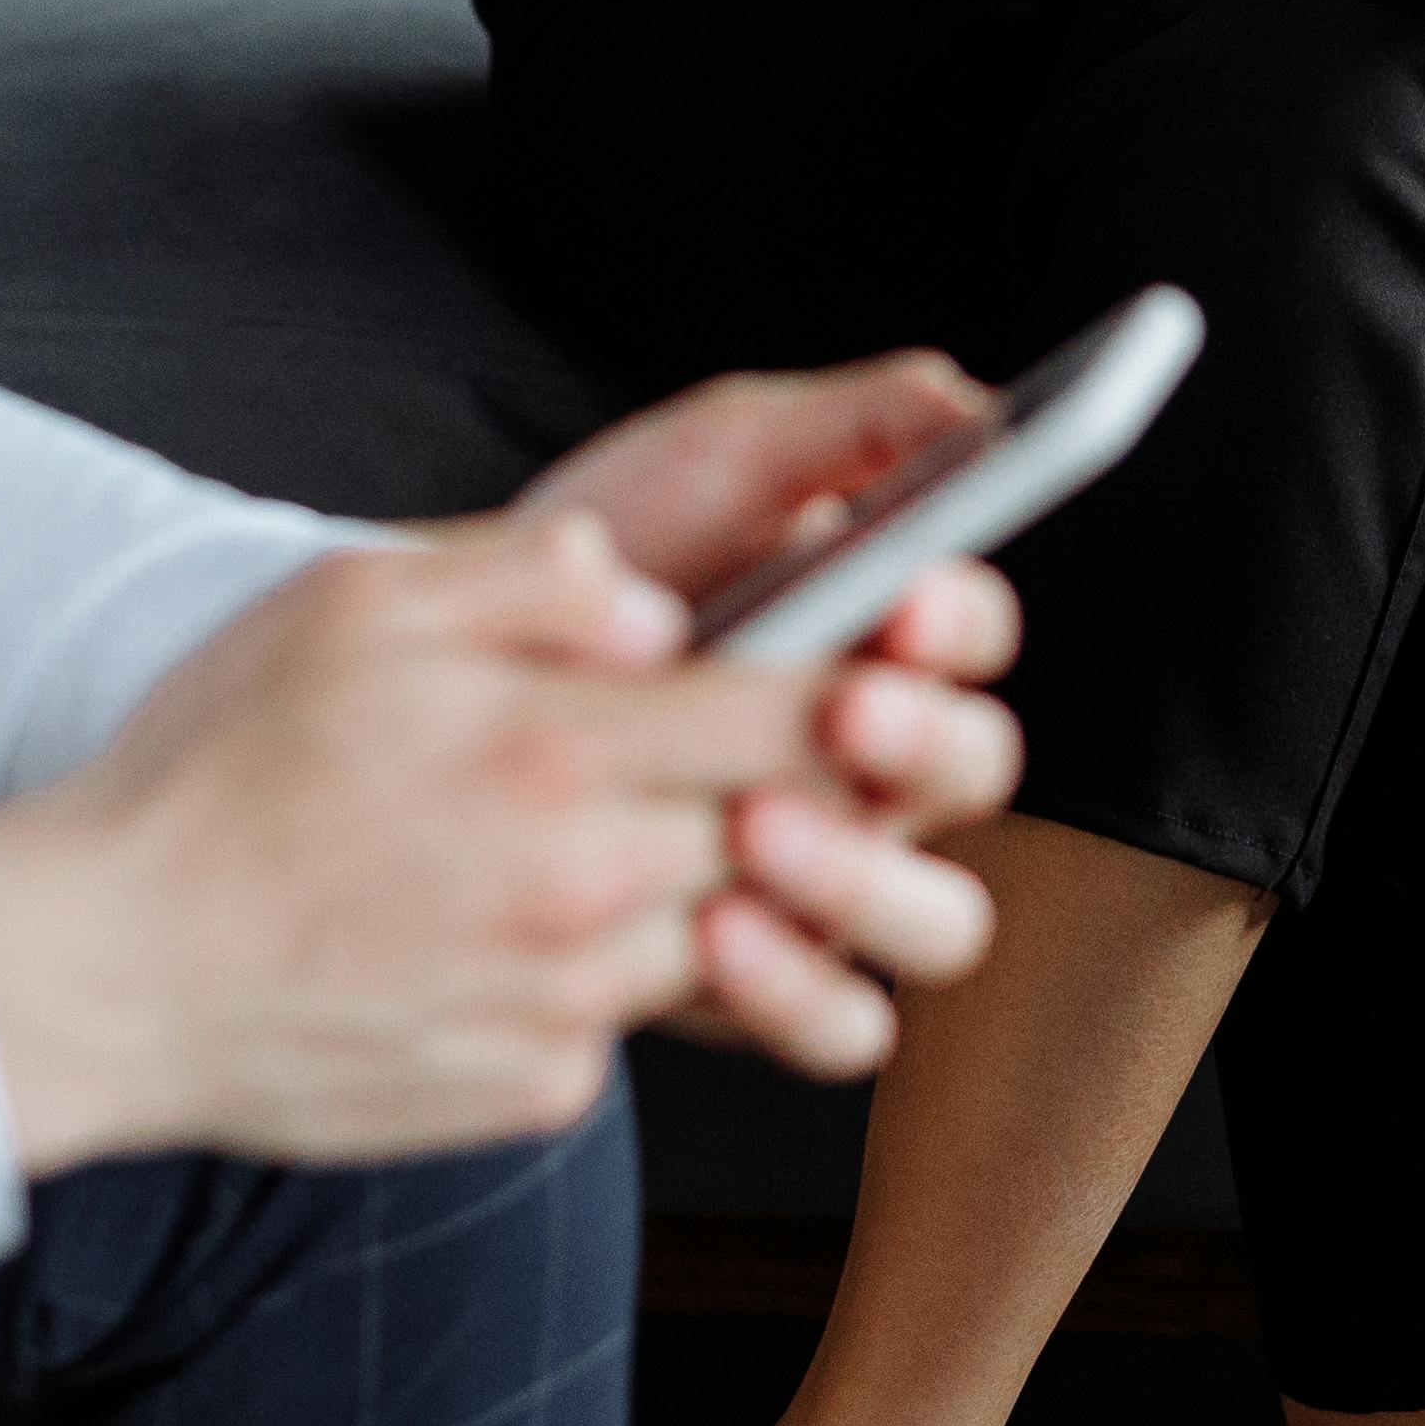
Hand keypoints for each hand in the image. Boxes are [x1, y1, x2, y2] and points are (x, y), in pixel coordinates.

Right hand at [0, 514, 1013, 1169]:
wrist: (100, 974)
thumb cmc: (211, 775)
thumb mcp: (354, 604)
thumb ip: (530, 576)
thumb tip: (661, 598)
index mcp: (558, 751)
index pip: (806, 717)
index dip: (865, 692)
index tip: (868, 672)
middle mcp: (587, 889)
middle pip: (799, 837)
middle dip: (812, 792)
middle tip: (760, 751)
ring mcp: (568, 1006)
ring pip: (728, 937)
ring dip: (707, 886)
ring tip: (604, 836)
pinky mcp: (535, 1091)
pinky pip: (630, 1026)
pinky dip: (604, 979)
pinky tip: (505, 934)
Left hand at [513, 351, 1030, 1047]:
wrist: (450, 684)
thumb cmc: (609, 555)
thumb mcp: (714, 461)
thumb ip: (847, 425)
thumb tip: (973, 405)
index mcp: (886, 636)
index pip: (974, 633)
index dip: (957, 622)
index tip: (903, 599)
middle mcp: (877, 763)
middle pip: (974, 771)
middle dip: (921, 743)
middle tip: (840, 711)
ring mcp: (830, 874)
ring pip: (935, 918)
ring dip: (865, 876)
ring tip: (757, 828)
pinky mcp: (766, 973)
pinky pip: (837, 1020)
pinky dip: (797, 990)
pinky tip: (715, 932)